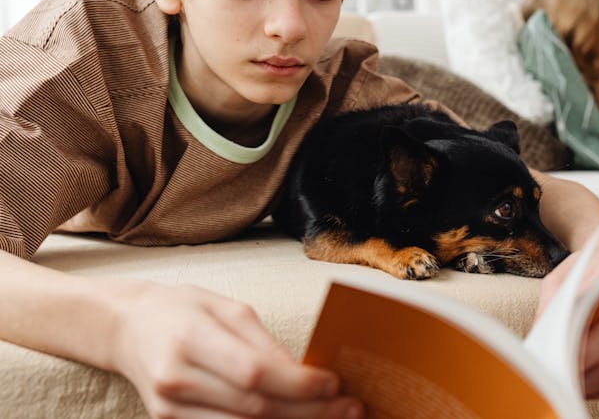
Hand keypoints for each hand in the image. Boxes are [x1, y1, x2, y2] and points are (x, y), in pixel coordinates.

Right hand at [109, 281, 362, 417]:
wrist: (128, 328)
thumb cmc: (184, 309)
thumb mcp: (228, 309)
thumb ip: (263, 344)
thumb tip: (305, 374)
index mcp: (191, 339)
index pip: (254, 372)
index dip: (299, 384)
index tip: (335, 384)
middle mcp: (177, 379)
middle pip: (255, 408)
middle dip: (309, 411)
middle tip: (350, 409)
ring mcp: (169, 409)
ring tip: (333, 417)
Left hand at [537, 251, 598, 398]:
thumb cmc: (582, 273)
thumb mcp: (562, 278)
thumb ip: (554, 303)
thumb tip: (543, 337)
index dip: (585, 344)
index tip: (559, 357)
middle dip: (582, 364)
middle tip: (555, 373)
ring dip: (587, 381)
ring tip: (559, 383)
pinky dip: (596, 388)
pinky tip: (574, 385)